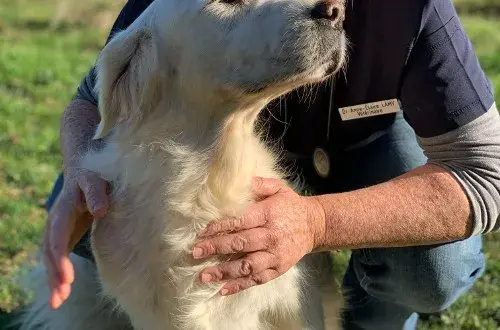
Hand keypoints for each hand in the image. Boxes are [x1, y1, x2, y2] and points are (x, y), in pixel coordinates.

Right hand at [43, 168, 108, 308]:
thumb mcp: (96, 181)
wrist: (83, 175)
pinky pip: (56, 260)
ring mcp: (56, 231)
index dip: (60, 257)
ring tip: (58, 301)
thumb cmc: (93, 178)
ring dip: (53, 280)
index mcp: (64, 209)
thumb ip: (97, 193)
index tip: (67, 276)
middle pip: (50, 251)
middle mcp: (55, 222)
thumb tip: (100, 210)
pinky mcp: (63, 238)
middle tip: (62, 295)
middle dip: (55, 274)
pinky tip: (61, 295)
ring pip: (50, 259)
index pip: (58, 236)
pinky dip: (57, 277)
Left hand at [191, 177, 325, 295]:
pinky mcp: (278, 269)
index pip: (240, 221)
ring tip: (203, 275)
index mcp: (269, 215)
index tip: (201, 232)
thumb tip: (240, 180)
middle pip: (240, 244)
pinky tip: (222, 290)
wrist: (315, 226)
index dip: (220, 227)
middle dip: (216, 248)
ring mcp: (275, 256)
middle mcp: (271, 236)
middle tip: (195, 252)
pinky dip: (239, 286)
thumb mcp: (279, 188)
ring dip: (224, 272)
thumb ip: (260, 184)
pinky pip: (257, 279)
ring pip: (247, 266)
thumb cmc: (290, 205)